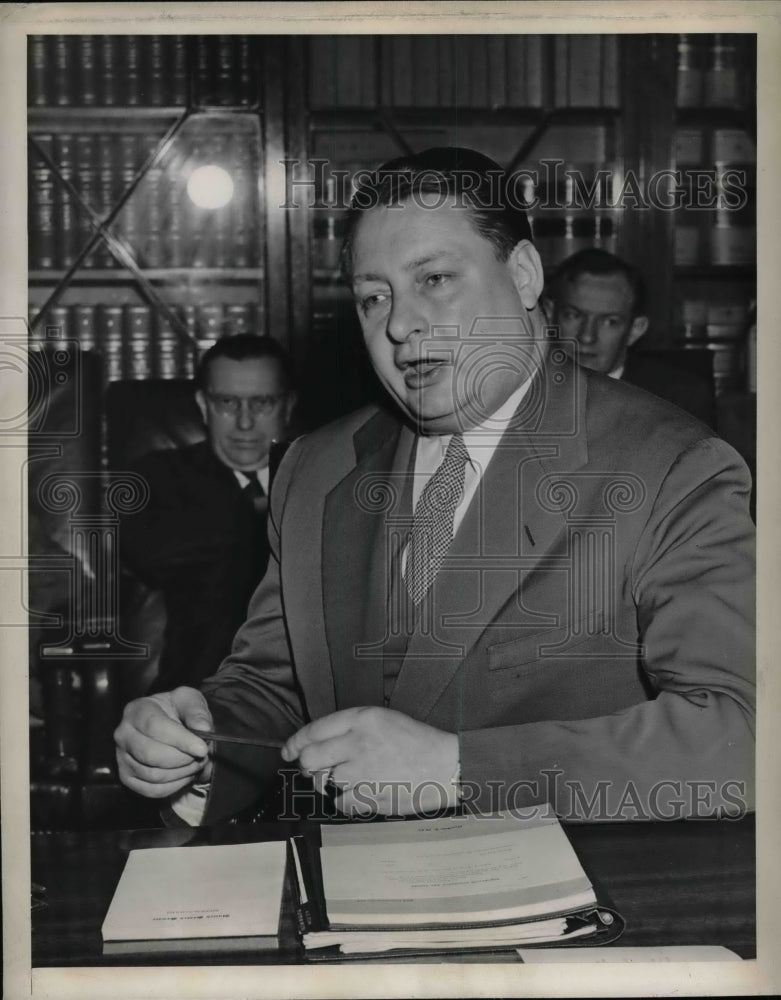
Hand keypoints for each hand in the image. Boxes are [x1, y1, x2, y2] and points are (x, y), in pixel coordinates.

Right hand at [114, 687, 213, 799]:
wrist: (168, 724)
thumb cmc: (177, 710)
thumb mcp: (190, 700)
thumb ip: (197, 712)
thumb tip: (203, 729)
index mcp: (137, 710)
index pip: (155, 727)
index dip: (181, 740)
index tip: (202, 748)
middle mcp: (123, 734)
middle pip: (151, 755)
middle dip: (183, 759)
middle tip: (202, 756)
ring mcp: (122, 757)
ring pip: (153, 775)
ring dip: (181, 773)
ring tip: (196, 763)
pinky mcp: (127, 777)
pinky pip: (152, 790)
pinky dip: (174, 786)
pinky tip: (185, 774)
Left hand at [281, 707, 458, 815]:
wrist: (445, 767)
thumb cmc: (415, 741)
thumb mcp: (382, 719)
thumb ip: (349, 728)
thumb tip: (315, 744)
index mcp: (363, 719)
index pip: (315, 730)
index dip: (296, 742)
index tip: (288, 750)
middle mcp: (359, 743)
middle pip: (310, 758)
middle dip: (308, 765)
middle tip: (316, 768)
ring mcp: (364, 773)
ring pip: (325, 782)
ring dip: (332, 783)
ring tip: (354, 778)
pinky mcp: (370, 797)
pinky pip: (341, 803)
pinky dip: (347, 801)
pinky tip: (364, 792)